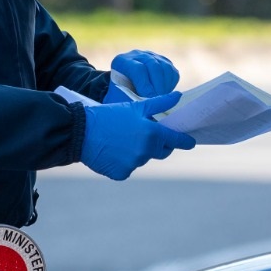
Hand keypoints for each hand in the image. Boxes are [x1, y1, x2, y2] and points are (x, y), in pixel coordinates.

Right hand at [81, 92, 195, 180]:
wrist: (80, 132)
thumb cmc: (109, 115)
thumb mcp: (135, 107)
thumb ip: (160, 103)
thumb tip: (178, 97)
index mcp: (152, 134)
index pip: (176, 140)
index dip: (184, 141)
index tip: (190, 142)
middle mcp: (145, 152)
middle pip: (161, 151)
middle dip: (159, 144)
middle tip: (148, 135)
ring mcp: (133, 164)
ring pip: (143, 159)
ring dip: (139, 151)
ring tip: (123, 139)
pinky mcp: (121, 173)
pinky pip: (129, 168)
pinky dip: (125, 161)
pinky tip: (114, 150)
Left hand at [110, 49, 179, 96]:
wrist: (125, 90)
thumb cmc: (120, 96)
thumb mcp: (120, 97)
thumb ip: (131, 100)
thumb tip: (147, 105)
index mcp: (122, 61)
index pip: (138, 69)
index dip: (145, 85)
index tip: (150, 99)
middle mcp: (137, 55)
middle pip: (154, 66)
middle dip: (158, 86)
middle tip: (159, 101)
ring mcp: (152, 57)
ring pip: (166, 68)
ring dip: (166, 86)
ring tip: (162, 99)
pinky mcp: (164, 62)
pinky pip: (173, 73)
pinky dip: (171, 85)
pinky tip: (164, 94)